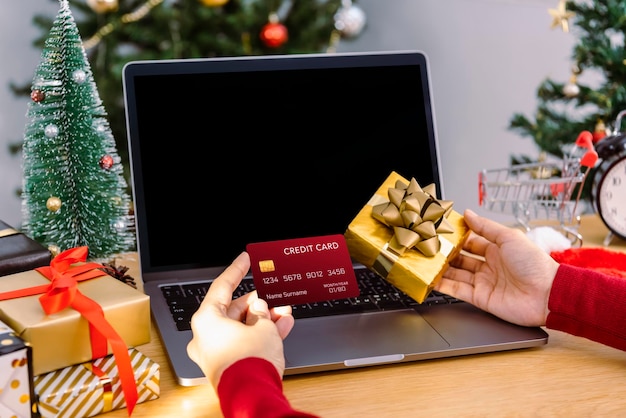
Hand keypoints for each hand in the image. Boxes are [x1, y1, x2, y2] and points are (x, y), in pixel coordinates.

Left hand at [186, 252, 294, 388]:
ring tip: (284, 313)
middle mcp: (205, 336)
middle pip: (234, 310)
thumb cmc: (250, 361)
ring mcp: (214, 353)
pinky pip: (244, 343)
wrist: (253, 395)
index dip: (236, 270)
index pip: (221, 287)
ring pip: (242, 328)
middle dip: (259, 304)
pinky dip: (261, 335)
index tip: (244, 259)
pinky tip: (282, 327)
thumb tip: (260, 309)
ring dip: (264, 320)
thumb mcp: (263, 326)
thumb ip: (262, 311)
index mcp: (206, 320)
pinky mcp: (226, 366)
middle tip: (274, 298)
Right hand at [435, 209, 558, 326]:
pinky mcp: (480, 298)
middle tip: (429, 248)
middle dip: (446, 254)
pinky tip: (432, 280)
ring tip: (426, 262)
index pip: (471, 242)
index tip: (441, 233)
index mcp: (497, 250)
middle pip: (461, 259)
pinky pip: (458, 291)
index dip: (457, 238)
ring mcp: (484, 282)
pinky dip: (444, 286)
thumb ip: (485, 226)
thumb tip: (468, 213)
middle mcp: (489, 266)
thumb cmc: (535, 264)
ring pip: (456, 274)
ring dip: (442, 269)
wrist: (547, 294)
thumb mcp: (509, 237)